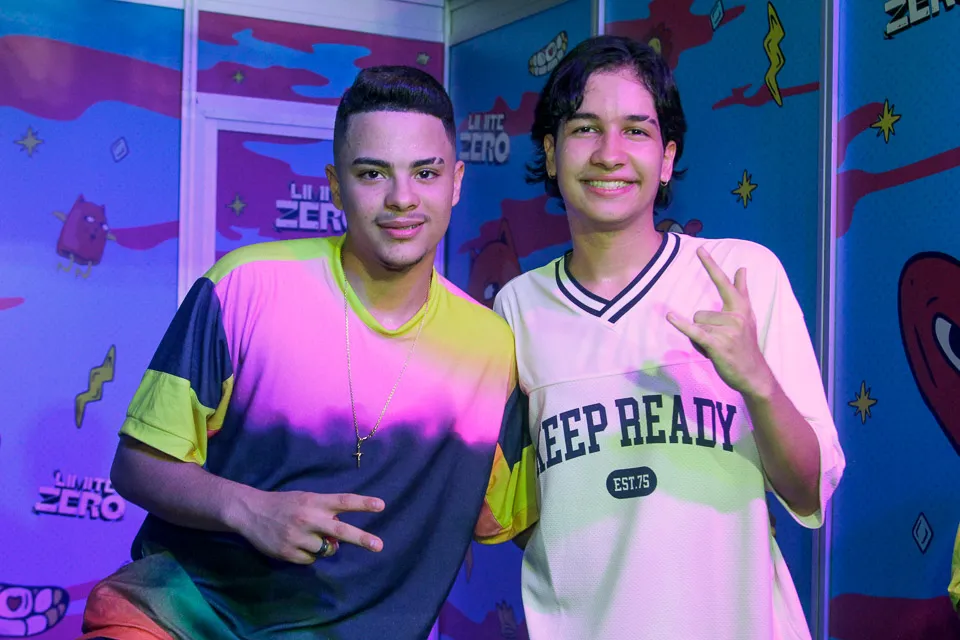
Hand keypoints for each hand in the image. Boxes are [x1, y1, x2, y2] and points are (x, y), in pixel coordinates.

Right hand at [232, 489, 384, 563]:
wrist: (251, 511)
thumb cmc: (284, 504)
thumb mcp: (306, 499)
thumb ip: (325, 512)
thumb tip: (340, 534)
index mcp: (315, 501)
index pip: (344, 501)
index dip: (363, 503)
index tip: (381, 505)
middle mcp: (309, 518)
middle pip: (341, 531)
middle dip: (362, 538)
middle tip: (379, 546)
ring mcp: (298, 536)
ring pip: (326, 549)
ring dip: (325, 546)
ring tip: (311, 537)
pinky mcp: (288, 552)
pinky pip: (311, 559)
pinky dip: (309, 555)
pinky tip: (297, 544)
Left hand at [666, 247, 775, 399]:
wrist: (754, 374)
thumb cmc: (746, 344)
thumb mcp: (748, 316)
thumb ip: (742, 291)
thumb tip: (742, 268)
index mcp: (741, 308)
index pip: (724, 283)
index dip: (711, 266)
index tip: (700, 250)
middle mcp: (736, 316)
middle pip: (701, 313)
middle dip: (704, 328)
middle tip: (720, 341)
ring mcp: (727, 330)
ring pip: (697, 326)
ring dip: (701, 339)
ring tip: (717, 348)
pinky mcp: (718, 344)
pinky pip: (695, 331)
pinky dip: (682, 325)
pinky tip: (671, 317)